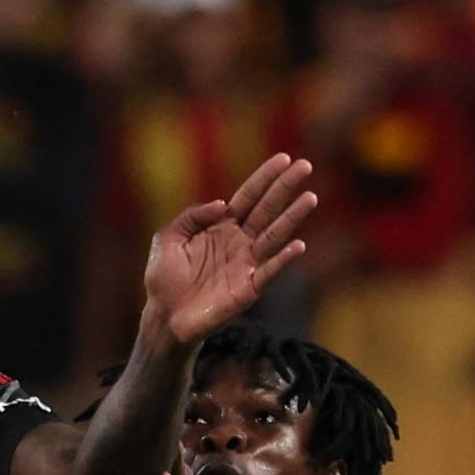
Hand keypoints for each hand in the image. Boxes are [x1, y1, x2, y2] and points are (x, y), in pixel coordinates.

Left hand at [142, 153, 316, 346]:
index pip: (248, 196)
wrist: (164, 316)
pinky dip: (284, 259)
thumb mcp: (168, 238)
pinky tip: (298, 245)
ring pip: (274, 235)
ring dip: (292, 217)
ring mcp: (246, 263)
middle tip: (305, 166)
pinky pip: (269, 271)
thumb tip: (221, 204)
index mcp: (221, 226)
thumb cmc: (165, 278)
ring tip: (310, 198)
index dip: (265, 178)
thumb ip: (192, 216)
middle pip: (267, 209)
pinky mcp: (248, 288)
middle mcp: (239, 241)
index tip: (284, 158)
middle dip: (285, 187)